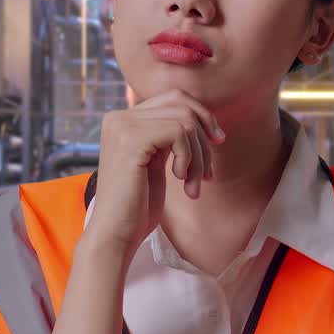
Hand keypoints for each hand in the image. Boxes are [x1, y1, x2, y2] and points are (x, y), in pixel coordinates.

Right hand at [85, 89, 224, 259]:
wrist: (116, 234)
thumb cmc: (137, 205)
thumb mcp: (157, 161)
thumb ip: (169, 136)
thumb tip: (206, 120)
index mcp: (123, 119)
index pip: (174, 98)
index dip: (202, 117)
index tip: (216, 143)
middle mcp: (119, 117)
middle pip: (182, 104)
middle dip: (204, 137)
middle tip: (207, 171)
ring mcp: (123, 126)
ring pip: (184, 120)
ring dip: (199, 155)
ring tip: (193, 184)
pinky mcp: (131, 140)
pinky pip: (179, 132)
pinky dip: (188, 158)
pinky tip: (179, 180)